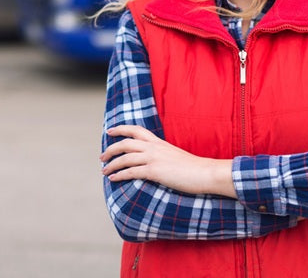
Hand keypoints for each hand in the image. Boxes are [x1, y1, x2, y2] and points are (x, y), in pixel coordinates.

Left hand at [100, 125, 235, 196]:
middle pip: (125, 143)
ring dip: (112, 164)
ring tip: (104, 171)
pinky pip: (131, 171)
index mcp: (159, 142)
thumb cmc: (193, 168)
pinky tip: (113, 178)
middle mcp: (154, 147)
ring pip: (125, 158)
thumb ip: (163, 155)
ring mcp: (153, 158)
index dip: (121, 129)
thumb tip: (155, 162)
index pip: (136, 130)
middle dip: (111, 149)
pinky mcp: (154, 171)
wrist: (205, 172)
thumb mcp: (175, 155)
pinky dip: (119, 175)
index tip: (110, 130)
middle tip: (102, 157)